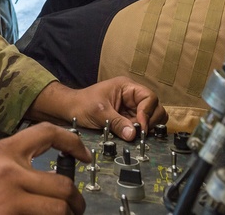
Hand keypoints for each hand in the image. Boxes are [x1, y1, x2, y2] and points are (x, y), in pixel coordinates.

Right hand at [0, 122, 89, 214]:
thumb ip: (17, 162)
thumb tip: (54, 174)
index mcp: (4, 151)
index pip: (47, 133)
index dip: (72, 142)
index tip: (85, 156)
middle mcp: (9, 171)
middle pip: (62, 185)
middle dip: (75, 201)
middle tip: (77, 208)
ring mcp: (10, 198)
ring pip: (58, 209)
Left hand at [26, 79, 166, 142]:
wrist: (69, 110)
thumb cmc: (82, 104)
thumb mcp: (99, 113)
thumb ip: (117, 123)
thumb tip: (133, 135)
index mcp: (127, 87)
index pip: (149, 97)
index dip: (148, 112)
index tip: (141, 126)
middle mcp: (132, 96)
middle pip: (154, 107)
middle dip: (150, 121)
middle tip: (141, 133)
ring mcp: (131, 108)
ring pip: (151, 118)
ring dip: (147, 127)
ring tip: (137, 135)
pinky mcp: (128, 119)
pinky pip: (140, 126)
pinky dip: (140, 132)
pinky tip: (133, 137)